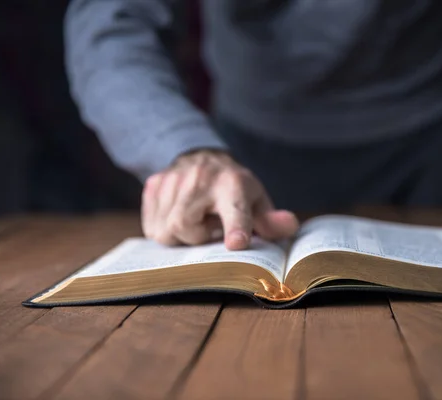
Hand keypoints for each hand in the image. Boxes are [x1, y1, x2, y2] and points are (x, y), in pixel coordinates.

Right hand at [141, 150, 298, 249]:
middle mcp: (201, 179)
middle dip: (197, 237)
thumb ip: (270, 220)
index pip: (234, 210)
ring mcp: (173, 180)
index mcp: (233, 184)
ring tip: (196, 218)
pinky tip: (179, 215)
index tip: (237, 243)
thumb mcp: (256, 201)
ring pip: (165, 230)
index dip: (236, 227)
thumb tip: (289, 226)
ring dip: (181, 235)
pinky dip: (164, 229)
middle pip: (185, 227)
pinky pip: (151, 226)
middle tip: (209, 226)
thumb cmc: (234, 188)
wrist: (203, 156)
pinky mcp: (153, 184)